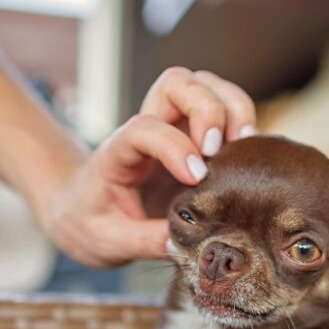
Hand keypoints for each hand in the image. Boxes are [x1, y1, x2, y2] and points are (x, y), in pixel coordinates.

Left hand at [38, 68, 255, 267]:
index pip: (144, 128)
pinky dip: (242, 120)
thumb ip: (144, 242)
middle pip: (177, 83)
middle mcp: (148, 128)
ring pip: (205, 84)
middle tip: (217, 150)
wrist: (81, 209)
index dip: (173, 145)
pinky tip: (247, 154)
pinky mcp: (195, 137)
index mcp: (119, 152)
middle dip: (206, 107)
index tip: (195, 178)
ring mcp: (174, 127)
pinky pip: (224, 108)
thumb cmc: (91, 221)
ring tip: (243, 146)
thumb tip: (184, 245)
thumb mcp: (109, 241)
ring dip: (232, 106)